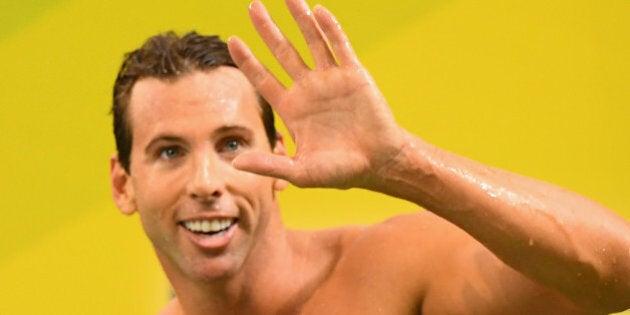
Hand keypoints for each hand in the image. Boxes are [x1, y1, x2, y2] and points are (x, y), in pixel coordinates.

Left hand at [228, 0, 407, 188]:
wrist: (378, 163)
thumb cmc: (340, 171)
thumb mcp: (300, 172)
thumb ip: (269, 164)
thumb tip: (235, 162)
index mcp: (292, 109)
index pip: (264, 79)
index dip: (248, 60)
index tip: (232, 39)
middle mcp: (309, 90)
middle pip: (283, 53)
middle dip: (268, 30)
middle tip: (253, 7)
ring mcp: (331, 80)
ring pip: (312, 42)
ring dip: (300, 19)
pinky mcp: (354, 75)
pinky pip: (340, 47)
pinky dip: (330, 29)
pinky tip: (318, 12)